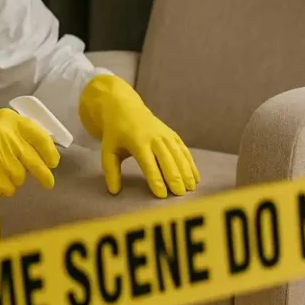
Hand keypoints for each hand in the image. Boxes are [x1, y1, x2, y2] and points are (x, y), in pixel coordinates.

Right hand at [0, 109, 60, 194]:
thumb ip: (20, 133)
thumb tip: (47, 152)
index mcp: (10, 120)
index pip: (41, 137)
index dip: (50, 152)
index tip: (53, 162)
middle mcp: (6, 135)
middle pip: (35, 161)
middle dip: (44, 175)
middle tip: (49, 183)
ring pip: (22, 177)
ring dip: (16, 180)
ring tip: (2, 173)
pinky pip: (9, 187)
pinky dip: (5, 188)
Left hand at [79, 74, 198, 197]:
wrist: (125, 108)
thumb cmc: (116, 133)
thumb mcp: (108, 150)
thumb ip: (111, 171)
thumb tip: (114, 192)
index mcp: (138, 142)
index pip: (148, 164)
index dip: (156, 180)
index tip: (162, 195)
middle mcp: (154, 138)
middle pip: (167, 160)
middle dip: (175, 178)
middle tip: (180, 195)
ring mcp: (166, 135)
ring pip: (179, 155)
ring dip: (186, 172)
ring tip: (191, 189)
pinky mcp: (173, 135)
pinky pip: (184, 150)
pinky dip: (191, 164)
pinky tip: (195, 177)